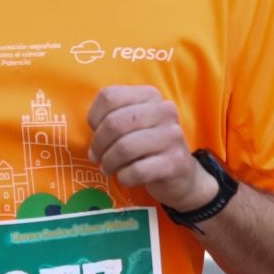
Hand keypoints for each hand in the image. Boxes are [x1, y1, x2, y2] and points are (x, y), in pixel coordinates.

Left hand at [86, 86, 214, 212]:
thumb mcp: (132, 125)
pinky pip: (137, 170)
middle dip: (99, 144)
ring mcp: (172, 136)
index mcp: (150, 95)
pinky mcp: (175, 162)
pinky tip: (125, 177)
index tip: (95, 133)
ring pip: (125, 147)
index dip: (94, 117)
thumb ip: (111, 118)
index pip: (110, 97)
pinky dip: (124, 177)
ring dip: (109, 162)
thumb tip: (92, 131)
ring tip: (108, 168)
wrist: (180, 174)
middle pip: (114, 122)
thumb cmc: (147, 147)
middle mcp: (164, 110)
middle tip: (96, 157)